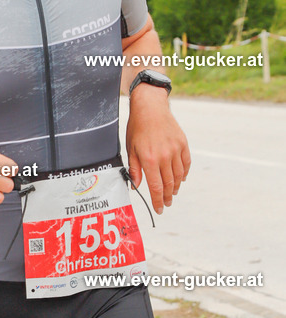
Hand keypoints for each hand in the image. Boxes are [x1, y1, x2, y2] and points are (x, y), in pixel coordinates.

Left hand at [126, 87, 190, 213]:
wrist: (151, 108)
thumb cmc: (137, 128)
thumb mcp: (131, 149)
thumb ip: (134, 169)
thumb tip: (136, 187)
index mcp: (149, 160)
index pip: (155, 187)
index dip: (157, 201)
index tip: (159, 209)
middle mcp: (164, 156)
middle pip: (168, 184)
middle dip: (167, 197)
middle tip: (166, 204)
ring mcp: (176, 150)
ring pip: (179, 176)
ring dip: (175, 187)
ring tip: (172, 194)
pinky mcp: (183, 144)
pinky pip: (186, 164)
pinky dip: (184, 174)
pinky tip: (181, 179)